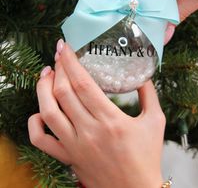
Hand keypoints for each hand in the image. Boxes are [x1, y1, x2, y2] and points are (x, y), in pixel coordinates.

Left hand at [28, 40, 165, 187]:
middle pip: (63, 92)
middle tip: (59, 55)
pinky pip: (41, 140)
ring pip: (48, 111)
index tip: (65, 47)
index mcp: (111, 120)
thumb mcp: (155, 121)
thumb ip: (149, 94)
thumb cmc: (147, 157)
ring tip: (47, 74)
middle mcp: (89, 131)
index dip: (71, 62)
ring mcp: (74, 146)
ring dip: (43, 88)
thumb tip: (142, 75)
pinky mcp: (67, 157)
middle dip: (58, 68)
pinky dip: (34, 122)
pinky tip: (40, 110)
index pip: (83, 84)